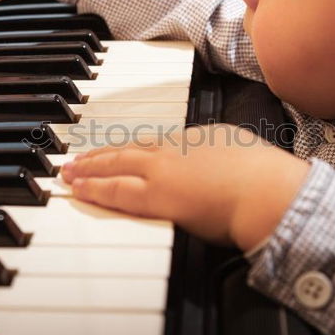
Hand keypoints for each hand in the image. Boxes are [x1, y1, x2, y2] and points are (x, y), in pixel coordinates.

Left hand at [61, 124, 310, 250]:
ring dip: (88, 168)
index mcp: (198, 137)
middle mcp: (175, 149)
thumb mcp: (247, 153)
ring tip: (69, 172)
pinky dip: (93, 188)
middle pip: (128, 149)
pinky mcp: (155, 196)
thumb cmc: (266, 178)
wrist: (265, 190)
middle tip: (77, 158)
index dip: (132, 148)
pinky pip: (115, 192)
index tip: (119, 152)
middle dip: (100, 154)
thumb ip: (229, 156)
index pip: (156, 143)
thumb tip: (229, 161)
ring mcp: (162, 171)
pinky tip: (78, 189)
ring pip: (115, 166)